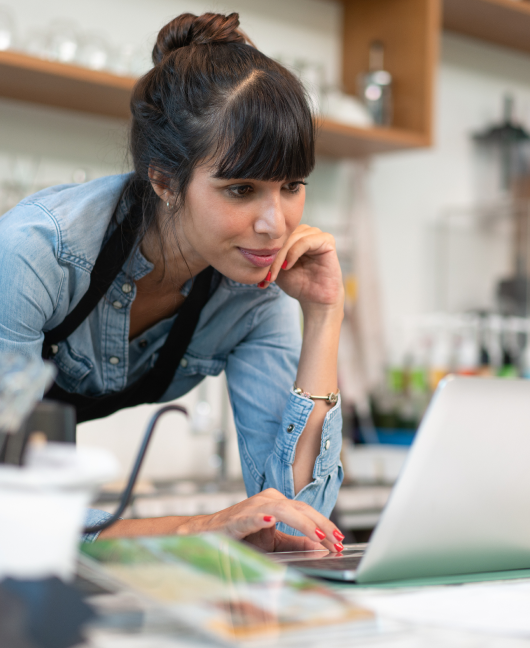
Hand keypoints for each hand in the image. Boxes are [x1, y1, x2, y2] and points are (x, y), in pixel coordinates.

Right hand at [176, 488, 344, 552]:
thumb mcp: (273, 541)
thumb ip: (295, 541)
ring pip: (283, 509)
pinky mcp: (237, 518)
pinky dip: (261, 517)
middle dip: (322, 525)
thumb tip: (319, 545)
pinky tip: (270, 522)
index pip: (307, 511)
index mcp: (277, 503)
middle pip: (300, 508)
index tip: (340, 540)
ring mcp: (253, 506)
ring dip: (303, 523)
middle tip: (337, 541)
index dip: (325, 524)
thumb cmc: (240, 535)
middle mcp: (267, 499)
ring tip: (319, 536)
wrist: (207, 533)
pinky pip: (252, 515)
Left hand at [260, 225, 343, 313]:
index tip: (260, 275)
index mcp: (294, 234)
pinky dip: (293, 253)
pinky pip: (305, 241)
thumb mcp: (275, 268)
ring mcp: (317, 234)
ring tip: (275, 274)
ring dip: (280, 257)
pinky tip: (287, 266)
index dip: (265, 252)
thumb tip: (247, 249)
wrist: (315, 300)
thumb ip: (266, 256)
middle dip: (272, 256)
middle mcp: (306, 231)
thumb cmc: (297, 283)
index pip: (275, 235)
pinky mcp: (327, 241)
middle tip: (266, 275)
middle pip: (282, 236)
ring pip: (291, 238)